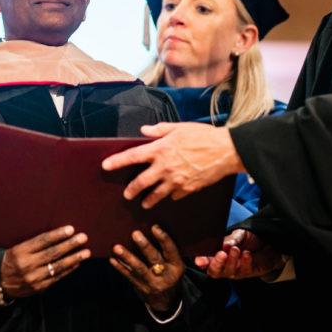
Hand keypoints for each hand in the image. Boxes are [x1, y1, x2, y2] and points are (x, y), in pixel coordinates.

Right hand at [0, 225, 90, 298]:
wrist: (0, 283)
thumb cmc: (10, 261)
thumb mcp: (16, 249)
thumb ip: (33, 244)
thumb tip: (56, 235)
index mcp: (20, 252)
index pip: (42, 241)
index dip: (58, 234)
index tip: (71, 229)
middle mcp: (27, 265)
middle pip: (52, 253)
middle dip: (70, 245)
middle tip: (83, 237)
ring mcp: (34, 278)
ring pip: (57, 266)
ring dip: (74, 258)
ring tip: (86, 252)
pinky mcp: (39, 288)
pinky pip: (57, 277)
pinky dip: (68, 270)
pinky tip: (77, 263)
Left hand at [102, 122, 242, 208]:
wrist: (226, 151)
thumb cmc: (203, 136)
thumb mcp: (179, 128)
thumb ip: (159, 130)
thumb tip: (144, 130)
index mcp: (160, 149)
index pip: (132, 156)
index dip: (116, 162)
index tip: (105, 166)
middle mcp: (164, 167)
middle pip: (140, 182)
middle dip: (131, 190)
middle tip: (126, 195)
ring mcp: (176, 180)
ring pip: (156, 195)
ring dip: (148, 200)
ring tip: (144, 203)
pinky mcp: (187, 189)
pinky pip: (174, 195)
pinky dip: (171, 195)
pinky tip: (170, 195)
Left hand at [110, 224, 183, 313]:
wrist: (168, 302)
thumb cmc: (170, 274)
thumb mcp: (175, 264)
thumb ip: (167, 250)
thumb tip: (149, 228)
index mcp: (176, 266)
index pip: (171, 250)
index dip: (163, 239)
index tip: (154, 227)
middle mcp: (165, 275)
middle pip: (154, 259)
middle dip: (144, 246)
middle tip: (135, 234)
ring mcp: (152, 283)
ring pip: (139, 269)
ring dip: (127, 257)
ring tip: (117, 247)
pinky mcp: (141, 288)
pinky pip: (129, 276)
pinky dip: (120, 267)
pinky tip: (112, 259)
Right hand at [194, 229, 283, 279]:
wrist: (267, 244)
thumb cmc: (248, 240)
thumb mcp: (238, 235)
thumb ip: (230, 240)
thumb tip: (224, 245)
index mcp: (218, 256)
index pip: (206, 261)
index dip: (201, 262)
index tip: (199, 260)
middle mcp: (225, 266)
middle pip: (215, 272)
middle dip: (217, 264)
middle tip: (221, 253)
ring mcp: (236, 271)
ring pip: (229, 272)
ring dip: (232, 261)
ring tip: (236, 249)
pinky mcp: (248, 273)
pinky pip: (245, 271)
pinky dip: (245, 262)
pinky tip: (247, 254)